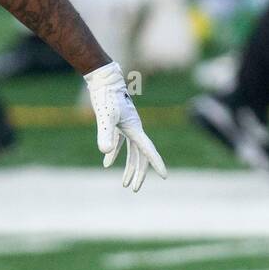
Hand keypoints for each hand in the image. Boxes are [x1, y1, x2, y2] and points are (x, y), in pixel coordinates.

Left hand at [85, 61, 166, 191]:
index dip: (156, 163)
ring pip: (132, 152)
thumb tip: (105, 154)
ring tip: (125, 184)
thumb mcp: (105, 117)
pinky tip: (106, 165)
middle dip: (139, 173)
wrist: (103, 80)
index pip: (148, 150)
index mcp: (135, 129)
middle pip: (141, 156)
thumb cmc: (106, 97)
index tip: (165, 176)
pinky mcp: (118, 124)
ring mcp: (127, 127)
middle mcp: (134, 129)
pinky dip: (115, 154)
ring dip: (129, 168)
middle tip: (135, 189)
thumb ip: (106, 135)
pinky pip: (120, 144)